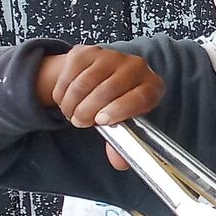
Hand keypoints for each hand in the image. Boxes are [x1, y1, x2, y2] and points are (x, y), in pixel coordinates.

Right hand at [36, 47, 164, 168]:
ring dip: (72, 103)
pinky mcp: (88, 51)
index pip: (143, 96)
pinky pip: (69, 75)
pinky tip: (66, 99)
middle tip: (79, 122)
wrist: (101, 75)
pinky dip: (62, 92)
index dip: (121, 109)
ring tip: (72, 114)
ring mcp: (112, 56)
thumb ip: (122, 141)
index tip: (102, 121)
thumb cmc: (117, 103)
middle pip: (109, 89)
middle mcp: (137, 66)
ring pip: (85, 83)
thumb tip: (119, 163)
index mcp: (152, 86)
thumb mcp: (124, 121)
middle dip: (88, 110)